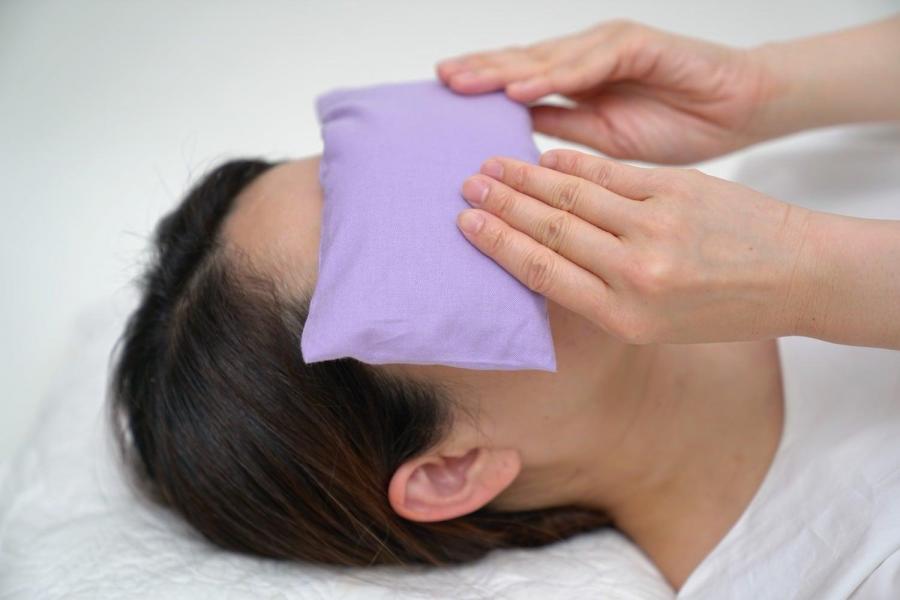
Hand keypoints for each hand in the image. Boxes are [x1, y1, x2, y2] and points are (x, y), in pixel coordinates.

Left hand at [436, 21, 781, 163]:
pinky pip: (590, 62)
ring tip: (464, 83)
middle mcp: (586, 59)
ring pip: (547, 58)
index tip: (444, 102)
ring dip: (504, 71)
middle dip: (480, 72)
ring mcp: (609, 48)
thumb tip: (515, 137)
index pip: (519, 83)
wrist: (739, 111)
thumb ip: (561, 129)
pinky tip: (522, 89)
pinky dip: (556, 75)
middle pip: (522, 63)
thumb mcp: (603, 140)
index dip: (483, 89)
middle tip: (440, 82)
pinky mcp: (638, 44)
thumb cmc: (677, 125)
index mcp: (576, 83)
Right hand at [454, 149, 813, 344]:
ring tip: (493, 165)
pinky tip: (546, 157)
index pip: (543, 272)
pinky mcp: (676, 190)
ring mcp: (656, 227)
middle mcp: (636, 272)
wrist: (795, 275)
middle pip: (550, 229)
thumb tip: (543, 256)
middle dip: (502, 205)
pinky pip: (610, 174)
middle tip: (468, 185)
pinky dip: (573, 164)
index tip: (467, 224)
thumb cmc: (722, 306)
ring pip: (573, 196)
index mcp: (625, 316)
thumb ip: (599, 295)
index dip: (499, 244)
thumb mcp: (655, 325)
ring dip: (526, 178)